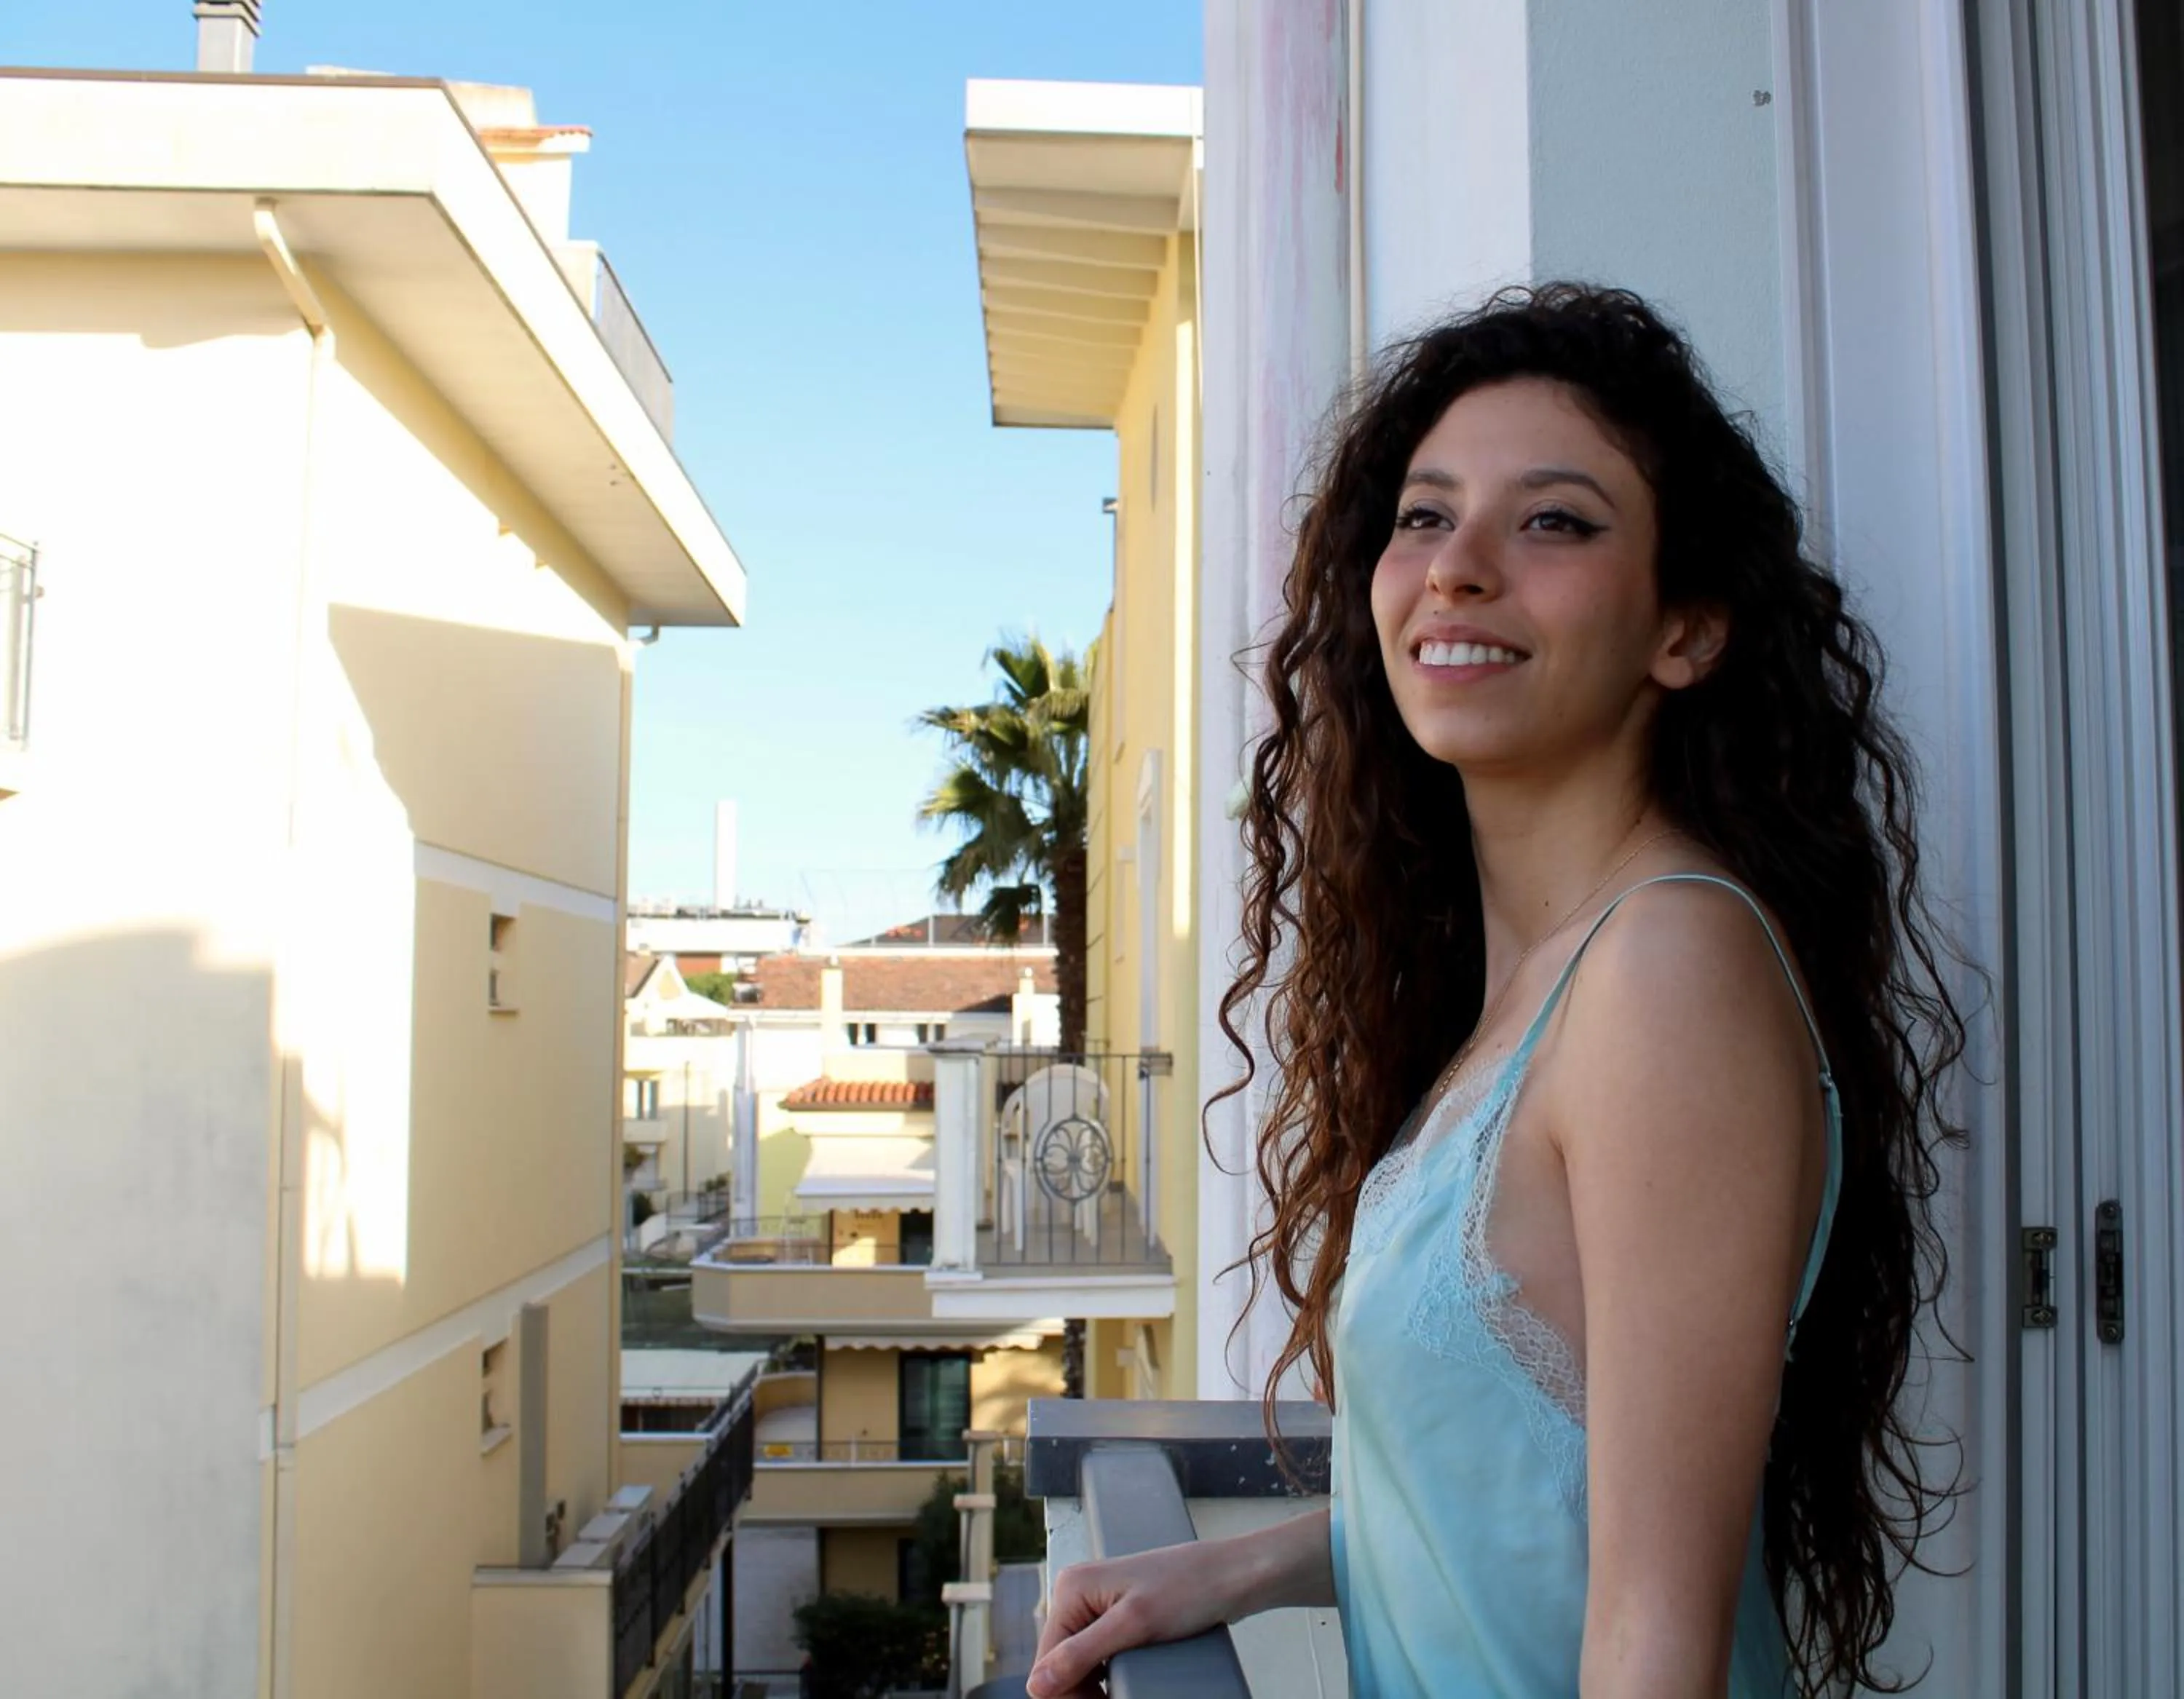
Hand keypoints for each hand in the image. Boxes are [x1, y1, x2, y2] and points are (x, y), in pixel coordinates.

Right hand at [1026, 1542, 1232, 1697]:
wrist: (1232, 1577)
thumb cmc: (1190, 1588)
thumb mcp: (1133, 1625)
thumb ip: (1081, 1654)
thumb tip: (1036, 1686)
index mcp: (1071, 1588)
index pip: (1047, 1661)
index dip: (1068, 1694)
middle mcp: (1077, 1594)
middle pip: (1061, 1664)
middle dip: (1083, 1692)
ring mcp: (1097, 1605)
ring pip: (1078, 1665)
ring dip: (1095, 1688)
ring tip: (1121, 1695)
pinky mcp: (1116, 1616)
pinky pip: (1098, 1656)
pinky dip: (1107, 1677)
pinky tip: (1124, 1683)